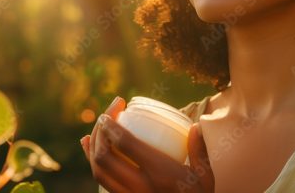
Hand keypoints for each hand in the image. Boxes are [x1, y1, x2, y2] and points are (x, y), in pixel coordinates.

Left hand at [80, 96, 214, 192]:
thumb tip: (196, 125)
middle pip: (104, 156)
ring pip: (98, 171)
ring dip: (93, 147)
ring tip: (97, 128)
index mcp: (159, 174)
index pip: (126, 145)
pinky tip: (90, 147)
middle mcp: (139, 187)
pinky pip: (102, 182)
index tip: (113, 110)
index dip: (113, 125)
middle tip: (106, 116)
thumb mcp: (204, 176)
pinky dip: (92, 162)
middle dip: (100, 132)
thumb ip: (199, 150)